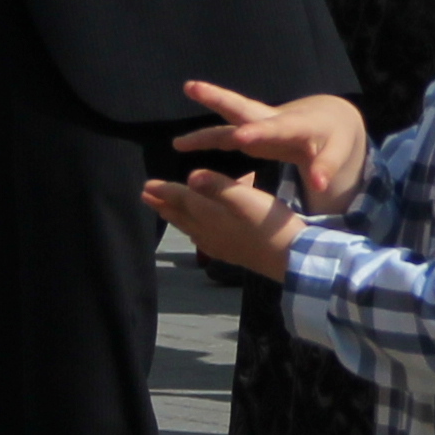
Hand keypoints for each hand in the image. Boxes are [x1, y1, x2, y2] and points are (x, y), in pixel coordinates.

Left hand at [142, 167, 301, 277]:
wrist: (288, 258)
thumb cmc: (268, 222)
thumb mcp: (245, 198)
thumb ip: (217, 186)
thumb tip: (190, 176)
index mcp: (210, 214)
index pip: (181, 199)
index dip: (164, 191)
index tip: (146, 186)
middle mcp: (209, 231)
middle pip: (181, 215)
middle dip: (163, 204)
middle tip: (145, 196)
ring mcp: (219, 244)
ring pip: (189, 228)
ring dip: (174, 217)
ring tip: (164, 210)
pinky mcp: (230, 252)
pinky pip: (202, 239)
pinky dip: (192, 231)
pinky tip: (197, 233)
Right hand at [173, 80, 370, 212]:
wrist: (330, 119)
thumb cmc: (334, 138)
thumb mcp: (338, 153)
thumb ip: (326, 167)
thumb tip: (318, 187)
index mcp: (298, 125)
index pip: (277, 128)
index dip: (259, 133)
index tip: (241, 139)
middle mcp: (274, 118)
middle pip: (244, 108)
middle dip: (219, 99)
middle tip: (193, 87)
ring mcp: (260, 123)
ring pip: (229, 118)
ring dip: (204, 117)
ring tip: (178, 116)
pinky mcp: (251, 131)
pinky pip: (226, 132)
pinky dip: (207, 137)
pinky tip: (182, 142)